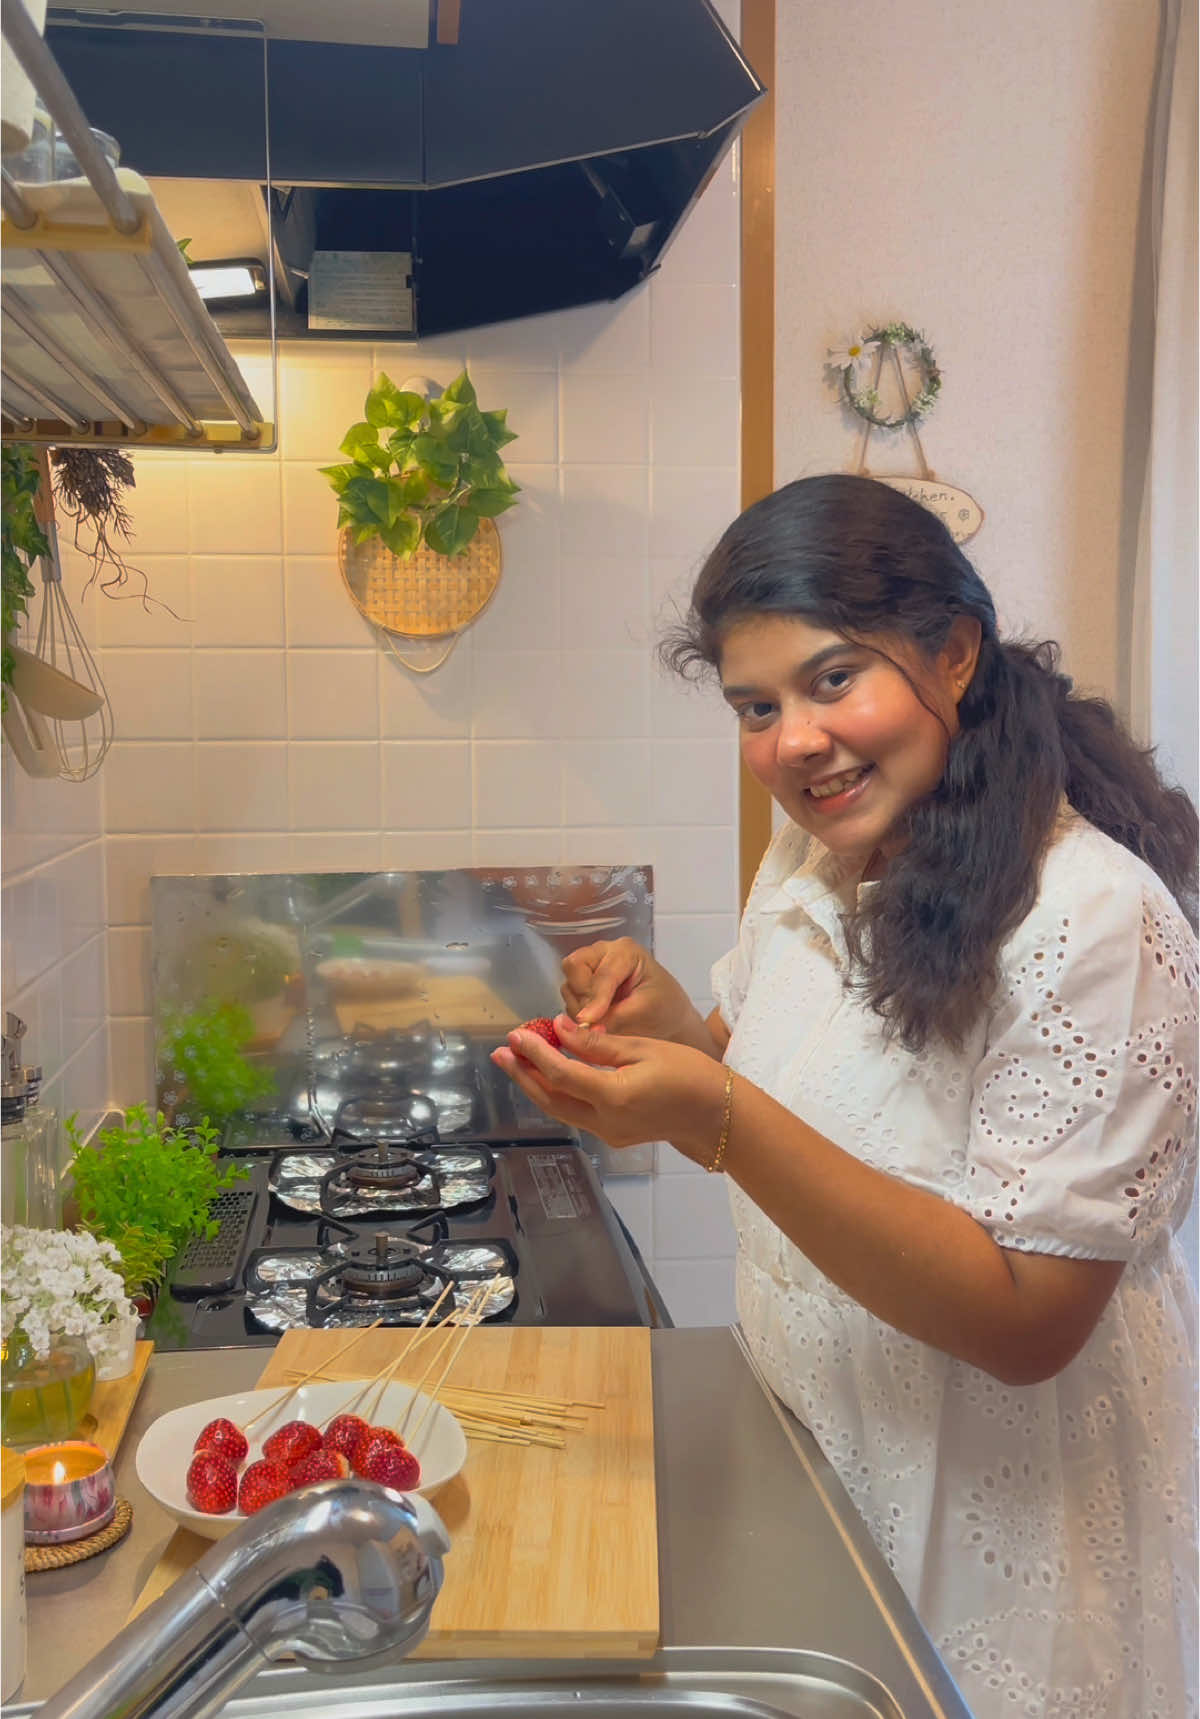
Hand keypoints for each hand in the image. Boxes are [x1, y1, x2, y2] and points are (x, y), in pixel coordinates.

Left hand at [491, 1014, 725, 1158]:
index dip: (534, 1053)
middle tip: (501, 1052)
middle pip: (551, 1099)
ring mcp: (608, 1133)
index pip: (561, 1074)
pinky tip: (550, 1075)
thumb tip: (559, 1029)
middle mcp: (605, 1121)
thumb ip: (597, 1044)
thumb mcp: (643, 1049)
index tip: (515, 1034)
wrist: (716, 1115)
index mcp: (613, 1096)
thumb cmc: (688, 1073)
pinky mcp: (614, 1134)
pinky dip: (559, 1093)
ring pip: (561, 1110)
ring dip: (536, 1086)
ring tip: (516, 1063)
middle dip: (523, 1075)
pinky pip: (577, 1113)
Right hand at [560, 938, 699, 1038]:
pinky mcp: (583, 985)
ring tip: (604, 1021)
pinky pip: (569, 999)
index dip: (596, 998)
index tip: (589, 1020)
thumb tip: (585, 1025)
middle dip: (582, 996)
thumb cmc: (665, 1009)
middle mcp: (604, 953)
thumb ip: (613, 1016)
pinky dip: (578, 1013)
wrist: (669, 1019)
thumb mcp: (643, 1011)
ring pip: (569, 985)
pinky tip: (598, 1021)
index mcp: (626, 951)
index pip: (602, 973)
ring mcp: (591, 968)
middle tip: (596, 1018)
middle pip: (574, 966)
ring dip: (580, 1007)